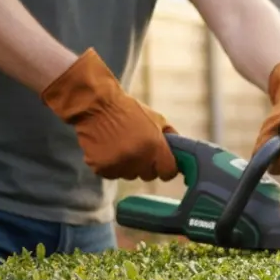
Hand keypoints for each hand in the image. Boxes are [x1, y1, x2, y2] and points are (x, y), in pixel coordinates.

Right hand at [40, 48, 177, 180]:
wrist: (95, 104)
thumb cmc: (128, 110)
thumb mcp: (157, 119)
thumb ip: (172, 138)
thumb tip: (184, 154)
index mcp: (155, 146)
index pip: (169, 172)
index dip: (166, 168)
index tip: (161, 163)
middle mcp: (138, 157)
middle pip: (149, 176)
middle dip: (146, 166)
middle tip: (137, 148)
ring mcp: (119, 163)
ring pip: (130, 175)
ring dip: (127, 166)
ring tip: (120, 146)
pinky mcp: (101, 167)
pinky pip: (111, 175)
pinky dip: (110, 165)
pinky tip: (107, 149)